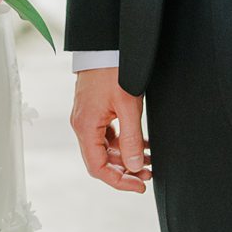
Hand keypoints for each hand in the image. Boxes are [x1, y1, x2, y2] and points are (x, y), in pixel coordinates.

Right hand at [70, 67, 148, 192]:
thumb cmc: (113, 71)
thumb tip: (135, 167)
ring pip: (105, 149)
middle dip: (125, 171)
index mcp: (85, 127)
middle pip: (101, 160)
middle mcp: (82, 125)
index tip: (140, 185)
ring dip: (126, 157)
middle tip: (149, 173)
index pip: (98, 168)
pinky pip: (106, 136)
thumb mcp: (127, 106)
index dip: (119, 181)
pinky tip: (140, 143)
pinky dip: (123, 143)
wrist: (104, 45)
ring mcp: (87, 118)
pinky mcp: (93, 111)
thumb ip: (131, 139)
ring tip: (149, 159)